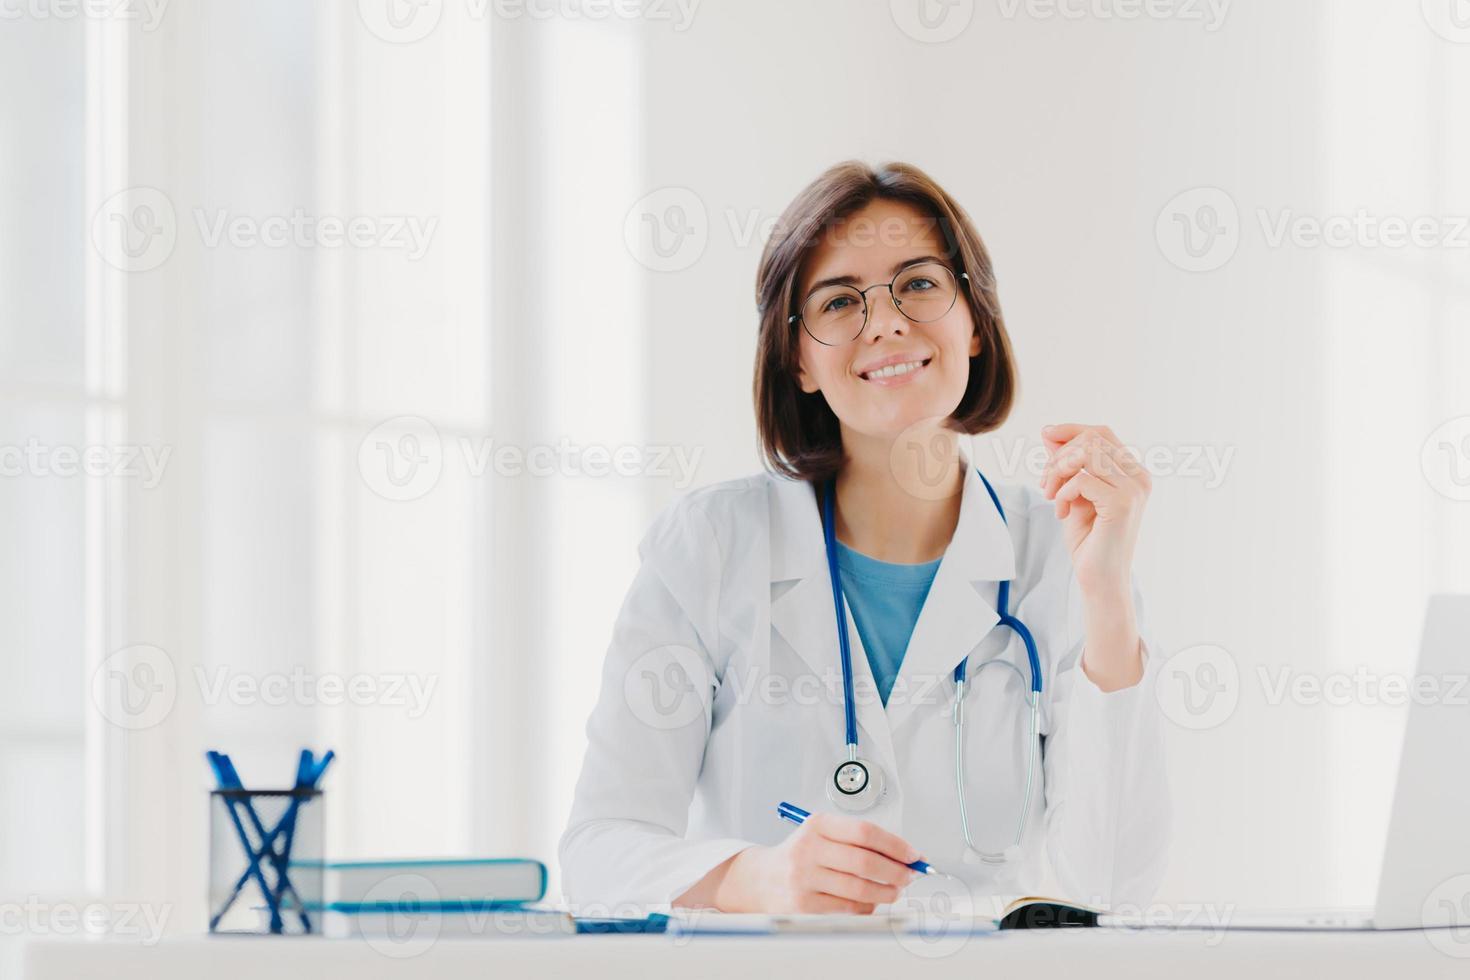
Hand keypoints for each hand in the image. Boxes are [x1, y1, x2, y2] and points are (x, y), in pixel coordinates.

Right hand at [681, 813, 922, 913]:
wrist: (762, 879)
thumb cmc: (802, 855)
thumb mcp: (824, 834)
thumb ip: (860, 841)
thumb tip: (905, 857)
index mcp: (817, 824)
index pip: (865, 831)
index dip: (895, 845)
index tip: (913, 855)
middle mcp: (808, 848)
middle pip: (865, 861)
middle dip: (896, 871)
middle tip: (908, 876)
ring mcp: (803, 878)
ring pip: (859, 889)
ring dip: (886, 893)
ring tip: (894, 891)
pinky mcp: (803, 905)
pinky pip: (848, 909)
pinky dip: (867, 907)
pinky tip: (871, 902)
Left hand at [1038, 423, 1149, 600]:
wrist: (1100, 580)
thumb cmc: (1088, 540)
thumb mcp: (1072, 494)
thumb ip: (1065, 465)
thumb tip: (1049, 433)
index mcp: (1132, 472)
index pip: (1101, 433)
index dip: (1071, 429)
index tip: (1045, 435)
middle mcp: (1139, 477)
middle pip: (1091, 439)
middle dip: (1058, 457)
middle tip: (1044, 485)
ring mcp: (1134, 489)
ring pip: (1086, 453)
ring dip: (1058, 472)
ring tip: (1051, 496)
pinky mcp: (1123, 504)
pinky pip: (1081, 480)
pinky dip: (1062, 493)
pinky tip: (1061, 514)